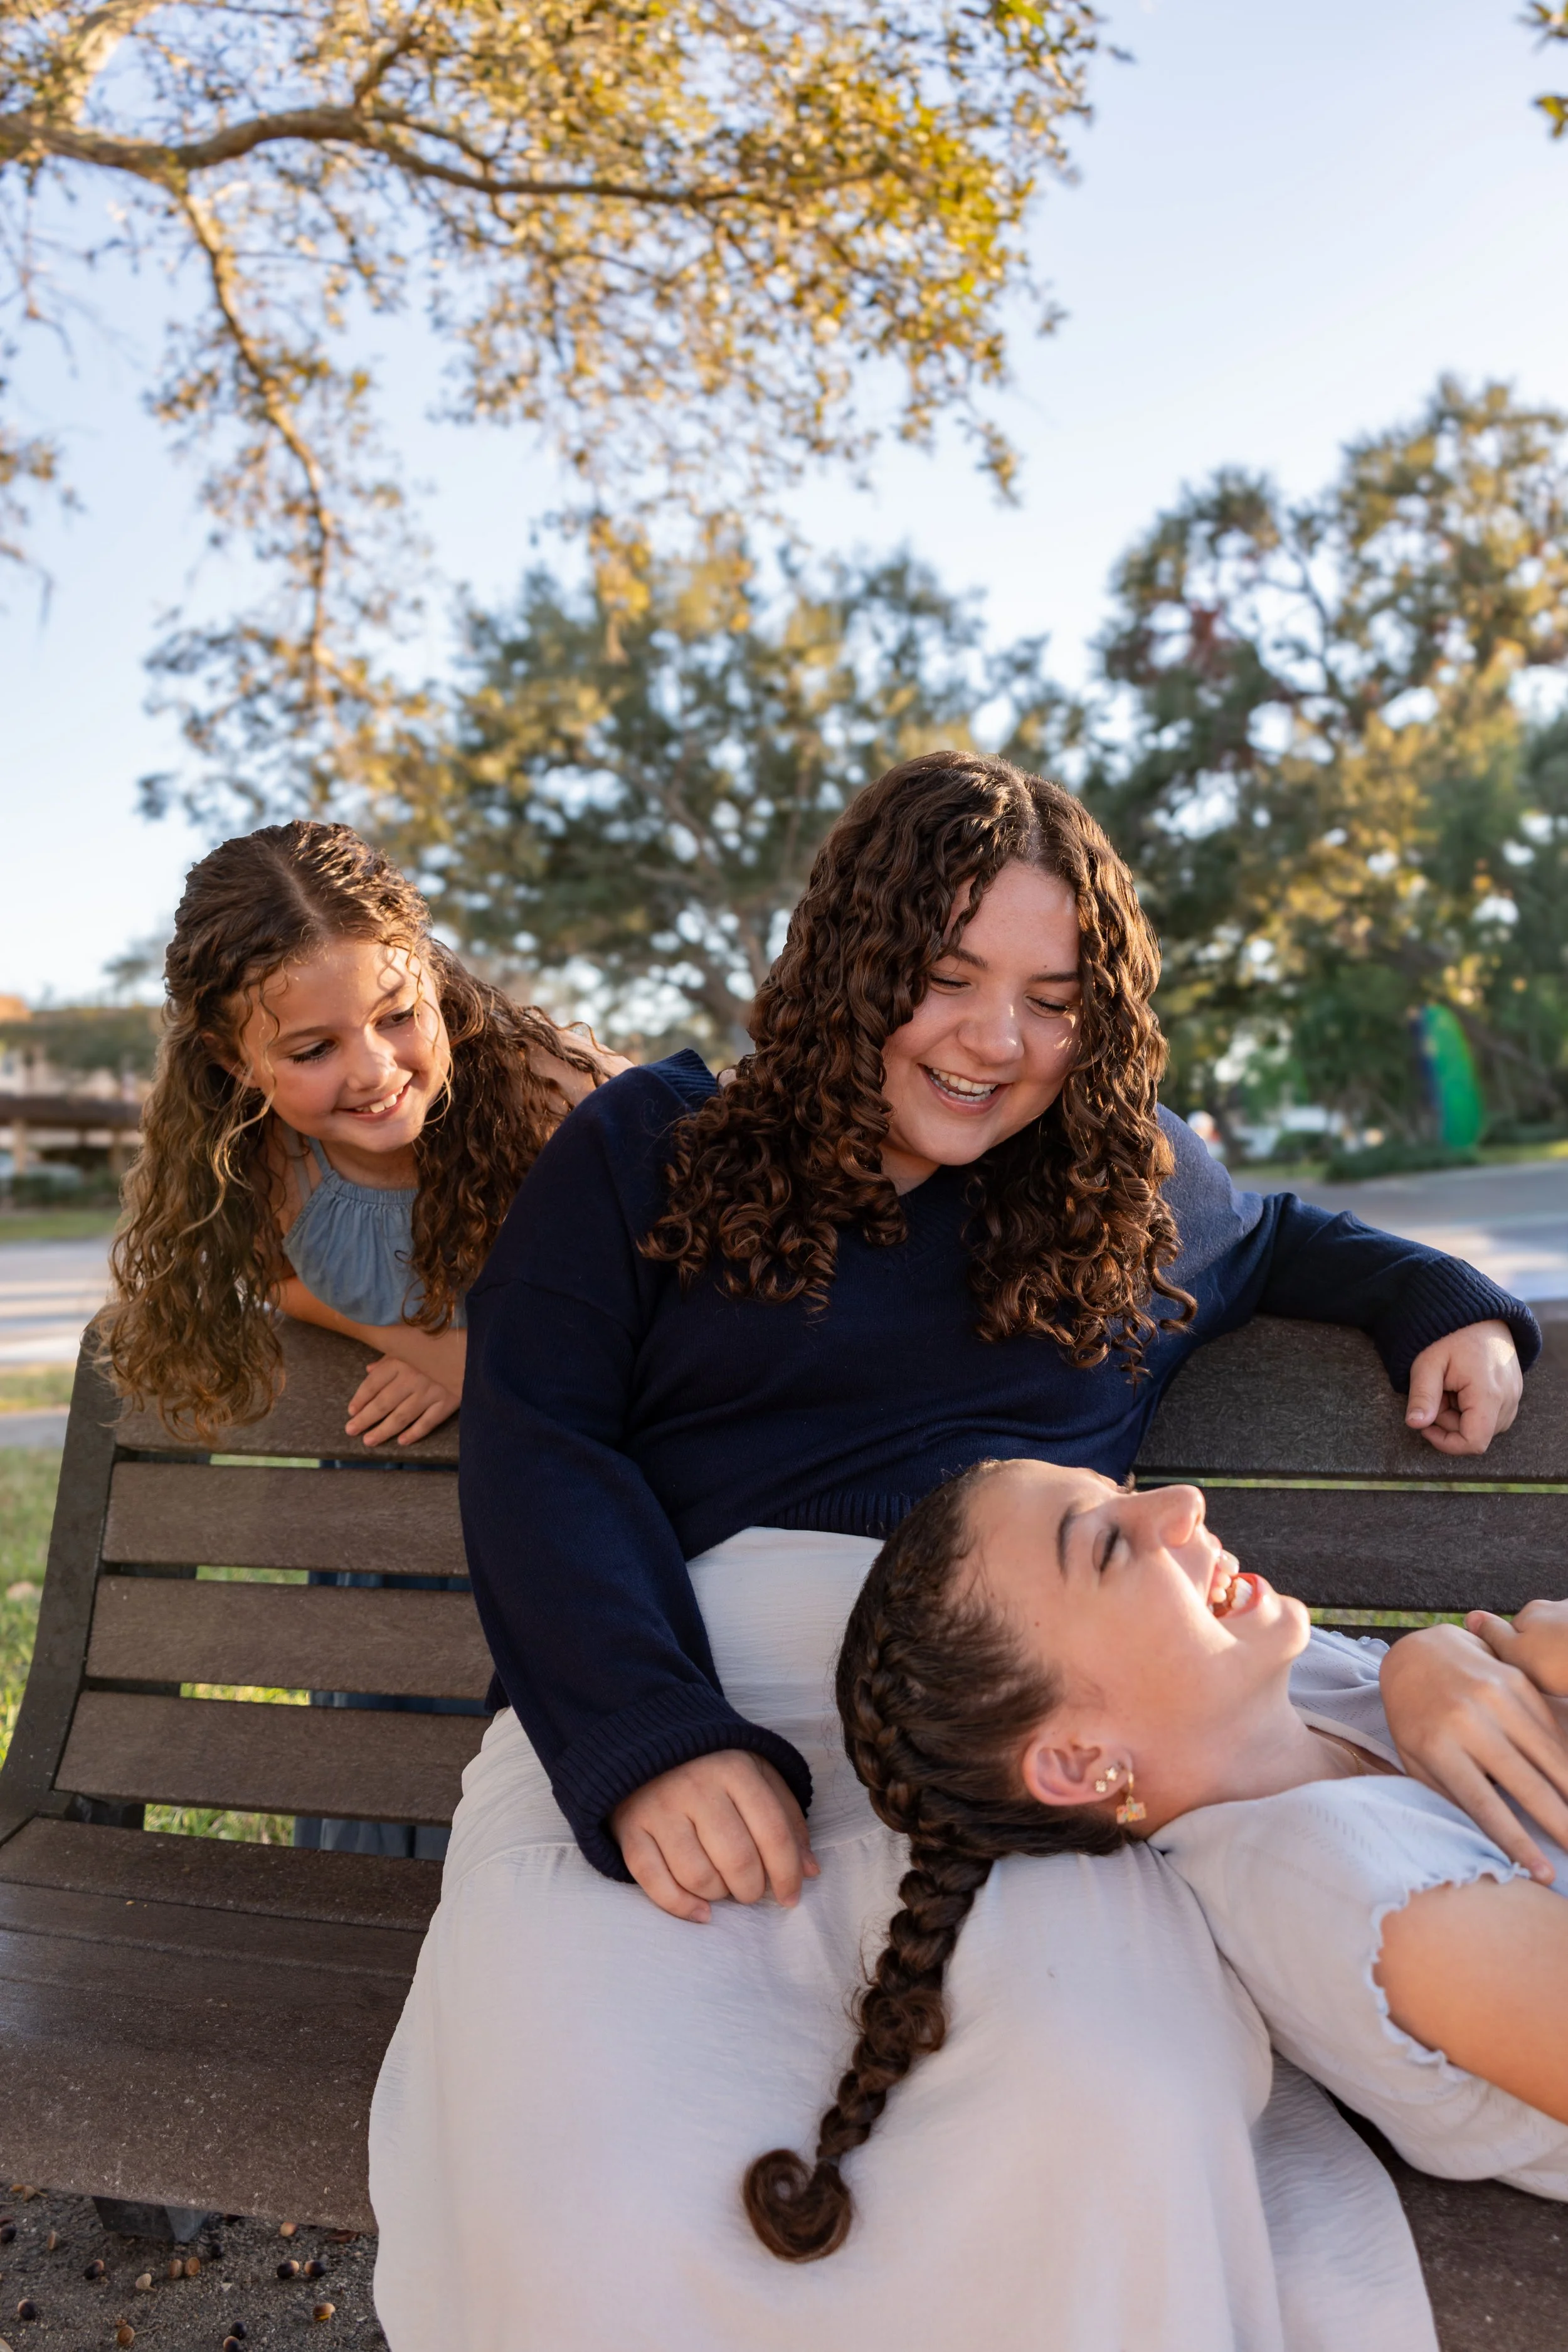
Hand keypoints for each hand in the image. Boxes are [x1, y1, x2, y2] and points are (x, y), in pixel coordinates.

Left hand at [345, 1353, 460, 1446]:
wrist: (476, 1348)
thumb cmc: (439, 1343)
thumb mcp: (411, 1344)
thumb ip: (389, 1358)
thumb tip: (368, 1370)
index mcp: (401, 1360)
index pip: (374, 1383)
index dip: (360, 1398)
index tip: (351, 1411)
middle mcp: (413, 1377)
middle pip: (384, 1403)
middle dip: (366, 1418)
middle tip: (351, 1430)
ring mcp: (431, 1391)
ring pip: (402, 1416)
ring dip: (384, 1430)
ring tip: (370, 1440)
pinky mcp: (449, 1401)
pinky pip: (428, 1422)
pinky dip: (415, 1433)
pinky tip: (402, 1441)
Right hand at [610, 1750, 819, 1923]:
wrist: (646, 1741)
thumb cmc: (712, 1766)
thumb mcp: (757, 1775)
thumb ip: (787, 1818)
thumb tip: (810, 1871)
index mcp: (736, 1770)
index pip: (773, 1833)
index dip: (788, 1874)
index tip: (791, 1896)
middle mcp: (697, 1787)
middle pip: (737, 1859)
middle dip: (751, 1889)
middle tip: (751, 1891)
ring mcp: (660, 1808)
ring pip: (697, 1875)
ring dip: (718, 1895)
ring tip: (722, 1887)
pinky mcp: (630, 1828)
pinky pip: (653, 1881)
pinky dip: (679, 1905)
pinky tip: (700, 1911)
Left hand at [1380, 1620, 1567, 1881]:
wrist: (1417, 1651)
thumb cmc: (1413, 1717)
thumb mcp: (1414, 1758)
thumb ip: (1447, 1794)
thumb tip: (1486, 1837)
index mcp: (1438, 1746)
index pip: (1485, 1807)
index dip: (1518, 1844)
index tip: (1544, 1874)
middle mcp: (1469, 1720)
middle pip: (1527, 1785)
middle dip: (1561, 1825)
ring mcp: (1496, 1696)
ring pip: (1548, 1756)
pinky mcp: (1516, 1681)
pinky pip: (1550, 1728)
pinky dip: (1566, 1758)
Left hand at [1404, 1318, 1520, 1454]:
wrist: (1476, 1311)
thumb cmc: (1449, 1334)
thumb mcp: (1428, 1363)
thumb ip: (1422, 1396)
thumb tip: (1415, 1424)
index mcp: (1489, 1393)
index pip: (1474, 1442)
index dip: (1446, 1442)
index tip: (1425, 1424)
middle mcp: (1509, 1398)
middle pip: (1477, 1434)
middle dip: (1449, 1422)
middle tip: (1436, 1392)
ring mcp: (1514, 1394)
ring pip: (1484, 1425)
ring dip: (1460, 1415)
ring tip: (1448, 1386)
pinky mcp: (1513, 1390)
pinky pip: (1492, 1413)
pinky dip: (1472, 1406)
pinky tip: (1460, 1385)